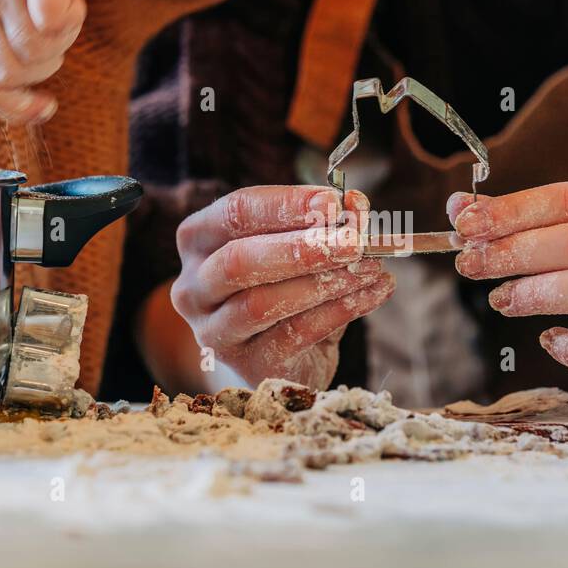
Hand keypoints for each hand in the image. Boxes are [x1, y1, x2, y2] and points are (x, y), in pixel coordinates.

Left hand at [0, 0, 110, 124]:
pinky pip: (53, 19)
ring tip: (66, 8)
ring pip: (37, 48)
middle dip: (47, 65)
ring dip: (65, 38)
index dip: (15, 107)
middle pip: (12, 73)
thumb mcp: (23, 19)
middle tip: (59, 35)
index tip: (47, 109)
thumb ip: (8, 58)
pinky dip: (74, 16)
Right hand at [172, 185, 395, 389]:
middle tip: (354, 241)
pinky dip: (340, 311)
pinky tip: (373, 292)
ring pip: (262, 304)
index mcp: (199, 240)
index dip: (285, 204)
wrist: (280, 356)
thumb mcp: (301, 246)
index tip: (333, 202)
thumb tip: (355, 204)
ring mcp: (214, 331)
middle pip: (239, 261)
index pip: (235, 212)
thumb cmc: (285, 286)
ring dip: (325, 282)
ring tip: (372, 267)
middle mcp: (194, 286)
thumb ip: (324, 224)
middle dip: (302, 248)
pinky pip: (294, 335)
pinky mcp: (247, 365)